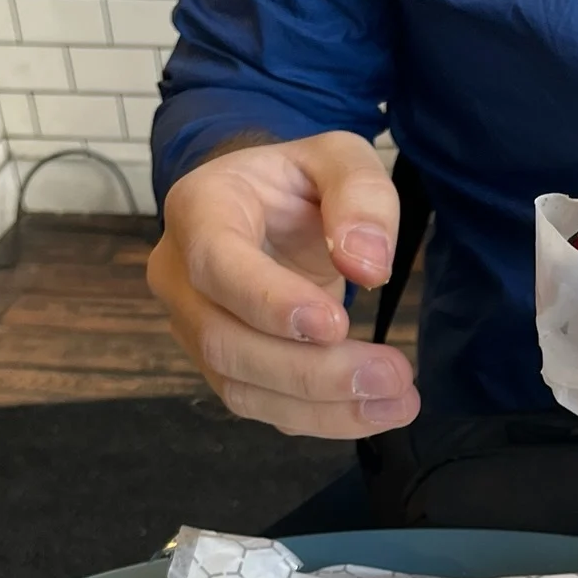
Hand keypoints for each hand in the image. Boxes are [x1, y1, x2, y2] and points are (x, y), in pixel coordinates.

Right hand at [147, 131, 419, 437]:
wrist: (265, 211)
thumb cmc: (296, 182)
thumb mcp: (338, 158)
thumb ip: (361, 194)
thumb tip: (368, 263)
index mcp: (199, 210)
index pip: (215, 265)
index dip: (270, 302)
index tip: (336, 323)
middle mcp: (179, 276)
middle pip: (225, 342)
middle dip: (311, 371)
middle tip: (391, 374)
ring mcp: (194, 329)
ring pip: (241, 389)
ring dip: (322, 407)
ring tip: (398, 401)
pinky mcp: (222, 368)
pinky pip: (262, 409)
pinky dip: (320, 419)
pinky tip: (375, 411)